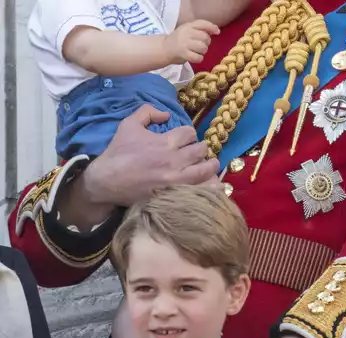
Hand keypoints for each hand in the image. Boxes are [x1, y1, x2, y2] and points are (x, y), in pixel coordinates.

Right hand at [83, 105, 218, 205]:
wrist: (106, 181)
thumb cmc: (118, 152)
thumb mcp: (128, 125)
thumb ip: (147, 112)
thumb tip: (166, 114)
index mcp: (164, 142)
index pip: (189, 133)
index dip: (189, 134)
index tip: (185, 139)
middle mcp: (173, 160)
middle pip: (201, 150)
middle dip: (201, 148)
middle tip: (198, 152)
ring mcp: (176, 179)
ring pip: (205, 170)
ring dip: (211, 166)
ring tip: (211, 165)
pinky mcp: (175, 194)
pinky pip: (200, 190)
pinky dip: (211, 187)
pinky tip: (216, 185)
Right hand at [164, 20, 219, 63]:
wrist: (165, 48)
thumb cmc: (180, 40)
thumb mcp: (188, 30)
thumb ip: (200, 29)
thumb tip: (216, 31)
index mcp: (188, 26)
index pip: (202, 23)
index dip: (212, 27)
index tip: (217, 32)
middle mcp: (186, 33)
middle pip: (205, 38)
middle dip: (206, 43)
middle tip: (201, 45)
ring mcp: (184, 43)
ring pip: (203, 48)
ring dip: (203, 51)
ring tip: (197, 51)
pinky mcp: (183, 54)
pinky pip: (198, 57)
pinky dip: (199, 58)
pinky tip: (194, 57)